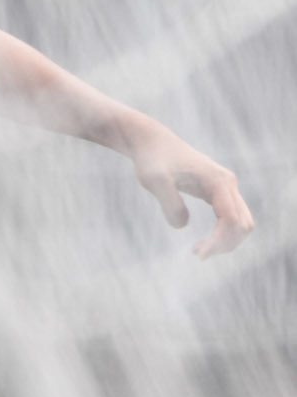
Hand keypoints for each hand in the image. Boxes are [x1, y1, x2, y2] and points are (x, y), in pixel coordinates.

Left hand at [128, 124, 253, 260]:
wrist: (152, 143)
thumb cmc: (152, 160)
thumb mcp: (154, 181)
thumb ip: (169, 203)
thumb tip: (182, 225)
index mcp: (218, 181)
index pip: (231, 219)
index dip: (219, 241)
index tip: (197, 253)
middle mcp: (228, 183)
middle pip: (243, 223)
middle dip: (225, 244)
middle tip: (197, 253)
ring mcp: (225, 187)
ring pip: (241, 222)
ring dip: (225, 241)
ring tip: (198, 250)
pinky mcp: (218, 191)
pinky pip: (231, 218)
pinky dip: (222, 234)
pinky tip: (202, 243)